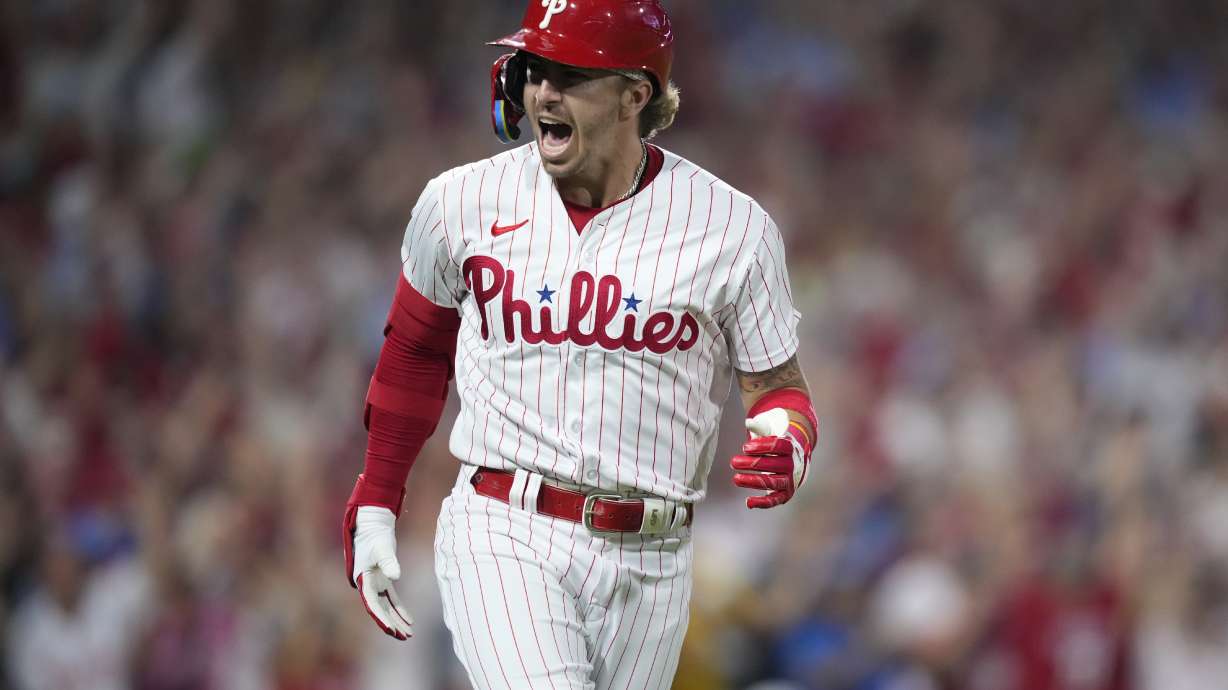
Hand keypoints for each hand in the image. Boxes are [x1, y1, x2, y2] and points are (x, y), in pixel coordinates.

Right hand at [345, 506, 413, 639]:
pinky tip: (409, 620)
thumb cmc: (375, 536)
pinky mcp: (383, 579)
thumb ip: (389, 562)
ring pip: (386, 607)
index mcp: (363, 580)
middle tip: (404, 637)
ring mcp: (375, 583)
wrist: (373, 524)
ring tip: (409, 633)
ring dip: (397, 620)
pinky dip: (400, 609)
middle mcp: (367, 585)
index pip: (372, 604)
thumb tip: (396, 576)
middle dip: (391, 624)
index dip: (381, 618)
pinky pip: (392, 599)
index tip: (392, 629)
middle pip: (380, 610)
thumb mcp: (383, 548)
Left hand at [731, 408, 809, 508]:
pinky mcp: (785, 494)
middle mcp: (792, 465)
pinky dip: (762, 503)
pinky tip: (748, 502)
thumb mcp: (772, 433)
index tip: (745, 447)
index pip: (779, 446)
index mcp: (791, 448)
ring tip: (736, 478)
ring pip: (772, 482)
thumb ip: (760, 427)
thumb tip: (748, 422)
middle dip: (752, 464)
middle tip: (734, 462)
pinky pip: (774, 500)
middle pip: (773, 465)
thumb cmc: (777, 446)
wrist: (794, 462)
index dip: (762, 446)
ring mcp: (789, 481)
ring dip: (753, 482)